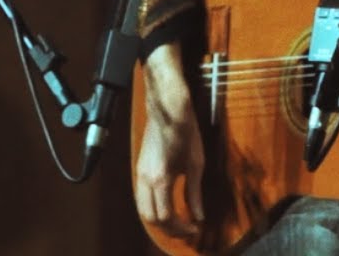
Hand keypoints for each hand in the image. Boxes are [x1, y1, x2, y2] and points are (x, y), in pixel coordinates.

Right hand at [134, 42, 204, 240]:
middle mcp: (146, 179)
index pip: (166, 217)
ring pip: (143, 208)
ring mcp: (140, 173)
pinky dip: (153, 207)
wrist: (169, 108)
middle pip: (150, 217)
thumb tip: (198, 215)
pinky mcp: (140, 168)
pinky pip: (142, 196)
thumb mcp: (196, 164)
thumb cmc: (185, 130)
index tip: (194, 228)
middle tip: (186, 229)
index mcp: (160, 179)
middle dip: (168, 228)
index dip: (180, 228)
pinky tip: (168, 205)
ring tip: (178, 220)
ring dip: (159, 219)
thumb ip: (195, 193)